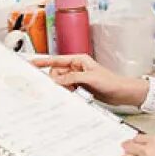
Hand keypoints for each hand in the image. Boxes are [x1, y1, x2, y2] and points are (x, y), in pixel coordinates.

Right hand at [30, 54, 146, 105]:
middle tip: (65, 87)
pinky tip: (75, 95)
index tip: (31, 64)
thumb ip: (71, 78)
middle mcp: (76, 68)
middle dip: (57, 80)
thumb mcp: (90, 79)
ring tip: (74, 92)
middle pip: (56, 73)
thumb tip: (56, 80)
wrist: (122, 93)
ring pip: (61, 82)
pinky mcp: (80, 88)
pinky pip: (67, 89)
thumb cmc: (111, 82)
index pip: (56, 60)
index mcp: (78, 60)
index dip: (43, 62)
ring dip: (64, 88)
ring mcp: (78, 78)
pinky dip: (67, 93)